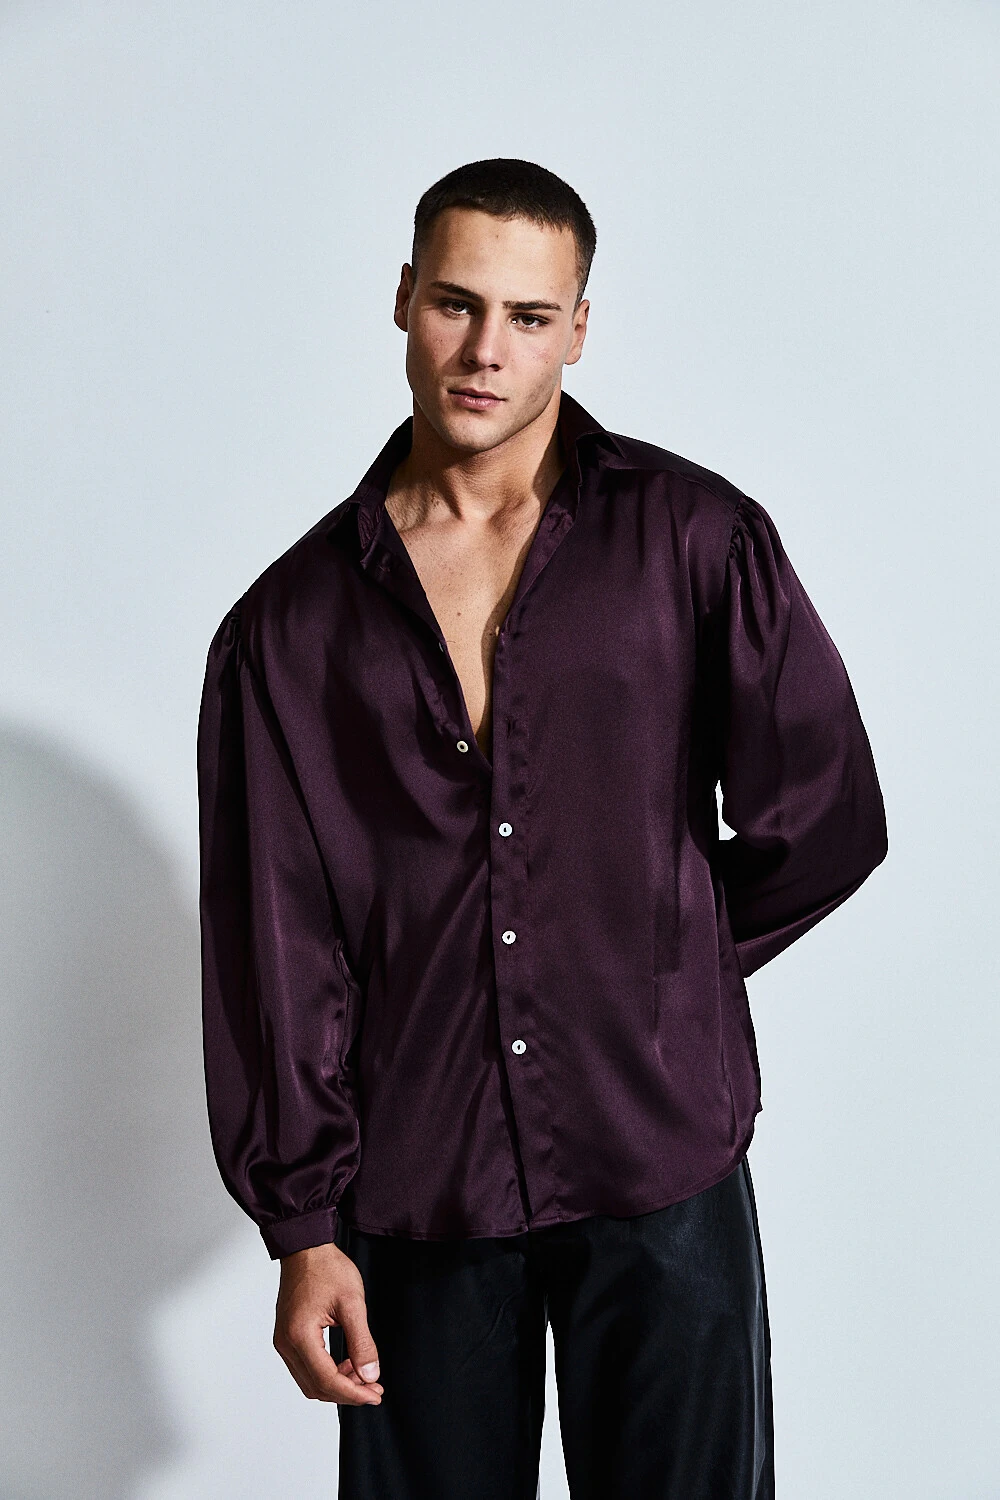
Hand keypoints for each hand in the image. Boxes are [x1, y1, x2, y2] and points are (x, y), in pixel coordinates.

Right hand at [273, 1241, 383, 1405]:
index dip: (353, 1393)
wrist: (306, 1248)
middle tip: (374, 1389)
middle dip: (347, 1393)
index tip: (374, 1394)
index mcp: (299, 1335)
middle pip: (316, 1387)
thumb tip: (370, 1375)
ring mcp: (284, 1341)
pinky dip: (326, 1372)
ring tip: (363, 1376)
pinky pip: (306, 1367)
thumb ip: (362, 1342)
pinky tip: (346, 1363)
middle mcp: (286, 1343)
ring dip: (337, 1385)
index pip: (326, 1380)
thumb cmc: (326, 1268)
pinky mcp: (287, 1337)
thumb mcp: (352, 1303)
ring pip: (310, 1381)